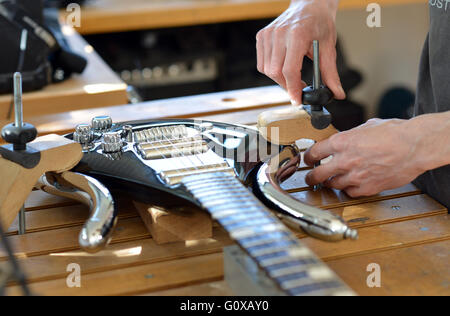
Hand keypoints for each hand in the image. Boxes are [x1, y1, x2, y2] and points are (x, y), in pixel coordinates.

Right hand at [256, 0, 344, 104]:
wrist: (309, 6)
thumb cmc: (319, 24)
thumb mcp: (328, 48)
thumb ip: (331, 73)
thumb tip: (337, 93)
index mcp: (296, 34)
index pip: (289, 69)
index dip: (293, 88)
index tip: (297, 100)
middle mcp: (279, 33)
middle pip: (276, 72)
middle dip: (287, 86)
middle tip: (299, 90)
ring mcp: (268, 34)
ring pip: (267, 70)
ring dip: (279, 79)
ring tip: (292, 77)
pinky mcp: (262, 36)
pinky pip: (262, 63)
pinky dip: (271, 70)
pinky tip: (283, 67)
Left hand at [303, 118, 426, 196]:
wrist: (415, 146)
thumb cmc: (396, 133)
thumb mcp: (366, 127)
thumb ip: (350, 136)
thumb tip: (344, 140)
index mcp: (342, 142)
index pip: (314, 153)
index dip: (308, 157)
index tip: (308, 159)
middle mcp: (345, 161)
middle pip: (317, 174)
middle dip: (310, 177)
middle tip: (309, 177)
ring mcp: (355, 176)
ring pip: (332, 185)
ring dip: (329, 183)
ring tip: (328, 182)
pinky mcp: (368, 188)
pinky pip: (350, 193)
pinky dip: (348, 190)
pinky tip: (349, 186)